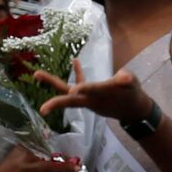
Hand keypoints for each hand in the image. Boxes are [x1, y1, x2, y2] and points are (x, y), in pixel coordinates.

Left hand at [35, 68, 153, 126]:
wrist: (133, 111)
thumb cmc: (134, 97)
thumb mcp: (134, 87)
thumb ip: (128, 81)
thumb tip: (125, 77)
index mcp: (102, 96)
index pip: (91, 92)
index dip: (84, 89)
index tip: (74, 90)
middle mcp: (91, 99)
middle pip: (70, 99)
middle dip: (55, 100)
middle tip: (40, 101)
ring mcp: (88, 98)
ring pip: (68, 92)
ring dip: (53, 83)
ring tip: (37, 74)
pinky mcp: (90, 95)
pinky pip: (80, 84)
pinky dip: (78, 73)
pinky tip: (75, 60)